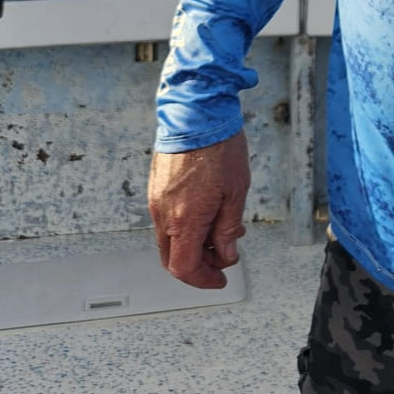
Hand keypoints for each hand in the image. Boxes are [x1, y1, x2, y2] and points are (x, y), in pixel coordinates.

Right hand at [148, 131, 250, 288]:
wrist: (197, 113)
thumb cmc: (219, 146)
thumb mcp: (236, 191)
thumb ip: (228, 229)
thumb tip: (225, 254)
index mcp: (184, 219)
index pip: (185, 268)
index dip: (203, 280)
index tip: (219, 280)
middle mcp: (164, 214)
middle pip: (173, 259)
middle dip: (200, 265)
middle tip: (223, 257)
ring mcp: (157, 202)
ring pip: (171, 240)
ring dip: (195, 244)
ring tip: (224, 229)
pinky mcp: (157, 190)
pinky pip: (168, 220)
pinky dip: (187, 226)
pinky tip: (210, 213)